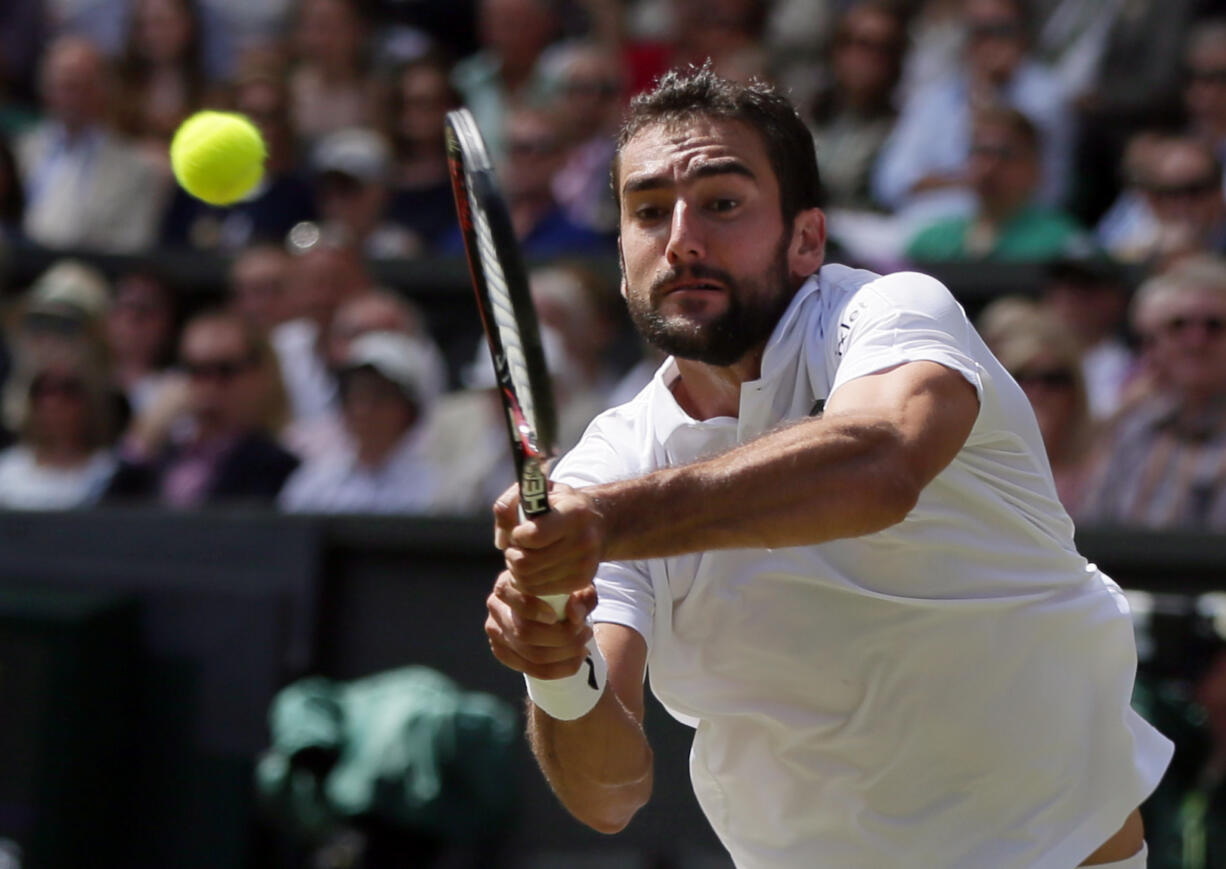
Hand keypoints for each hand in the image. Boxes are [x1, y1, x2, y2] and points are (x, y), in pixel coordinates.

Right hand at [485, 570, 597, 678]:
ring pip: (531, 655)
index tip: (555, 616)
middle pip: (524, 632)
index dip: (531, 608)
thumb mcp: (579, 589)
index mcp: (508, 583)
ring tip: (584, 645)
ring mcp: (496, 632)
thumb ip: (581, 598)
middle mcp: (496, 606)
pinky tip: (576, 659)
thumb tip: (573, 613)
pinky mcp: (502, 653)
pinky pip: (532, 670)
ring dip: (565, 654)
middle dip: (562, 637)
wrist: (557, 610)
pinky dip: (559, 669)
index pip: (508, 595)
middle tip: (586, 632)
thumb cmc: (566, 594)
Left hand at [493, 482, 607, 598]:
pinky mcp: (582, 581)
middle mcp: (584, 540)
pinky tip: (531, 570)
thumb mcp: (535, 491)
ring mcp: (585, 564)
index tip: (519, 531)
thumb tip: (501, 541)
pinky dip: (527, 583)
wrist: (597, 522)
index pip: (534, 536)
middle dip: (512, 555)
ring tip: (522, 557)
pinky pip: (539, 591)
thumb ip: (509, 505)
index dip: (517, 535)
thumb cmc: (558, 505)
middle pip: (526, 563)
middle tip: (515, 548)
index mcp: (574, 512)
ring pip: (529, 580)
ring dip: (516, 570)